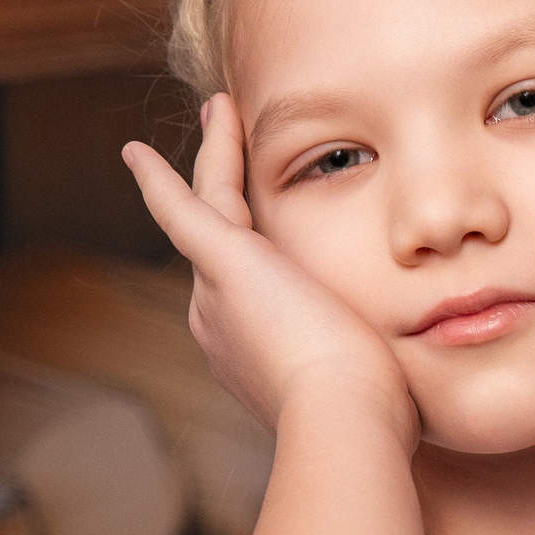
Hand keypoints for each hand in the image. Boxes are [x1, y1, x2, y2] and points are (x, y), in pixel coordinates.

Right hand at [123, 95, 412, 445]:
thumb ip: (372, 376)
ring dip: (214, 156)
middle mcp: (220, 319)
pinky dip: (157, 181)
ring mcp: (216, 292)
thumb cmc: (370, 420)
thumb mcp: (372, 391)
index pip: (254, 281)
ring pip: (213, 204)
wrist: (343, 422)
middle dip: (223, 187)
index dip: (255, 249)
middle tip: (223, 142)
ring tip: (220, 111)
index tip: (258, 239)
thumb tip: (401, 395)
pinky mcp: (225, 263)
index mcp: (254, 345)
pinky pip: (183, 207)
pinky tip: (133, 152)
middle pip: (225, 233)